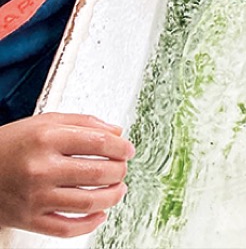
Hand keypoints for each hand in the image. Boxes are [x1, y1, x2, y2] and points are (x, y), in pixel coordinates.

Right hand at [0, 114, 133, 236]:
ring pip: (87, 202)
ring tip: (118, 189)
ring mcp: (35, 197)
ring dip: (112, 196)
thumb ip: (84, 122)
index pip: (99, 142)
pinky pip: (65, 228)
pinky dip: (88, 224)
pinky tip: (100, 214)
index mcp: (48, 138)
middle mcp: (41, 168)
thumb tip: (117, 133)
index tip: (128, 150)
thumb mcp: (46, 121)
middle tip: (122, 169)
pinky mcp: (28, 219)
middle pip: (97, 173)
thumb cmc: (13, 144)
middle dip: (119, 171)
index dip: (121, 147)